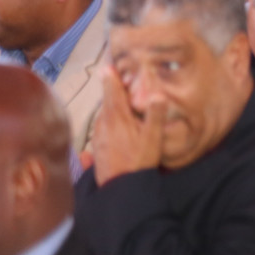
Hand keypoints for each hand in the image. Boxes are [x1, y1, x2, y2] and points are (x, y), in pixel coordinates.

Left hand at [91, 66, 164, 185]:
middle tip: (120, 81)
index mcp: (117, 117)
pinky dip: (109, 121)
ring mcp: (98, 136)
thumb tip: (158, 94)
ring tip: (122, 103)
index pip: (113, 92)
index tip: (108, 66)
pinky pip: (102, 127)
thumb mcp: (153, 138)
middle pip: (107, 102)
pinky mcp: (96, 147)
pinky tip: (117, 126)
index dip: (111, 78)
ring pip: (104, 115)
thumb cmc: (139, 161)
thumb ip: (156, 115)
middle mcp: (103, 124)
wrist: (120, 188)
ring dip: (112, 107)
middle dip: (113, 91)